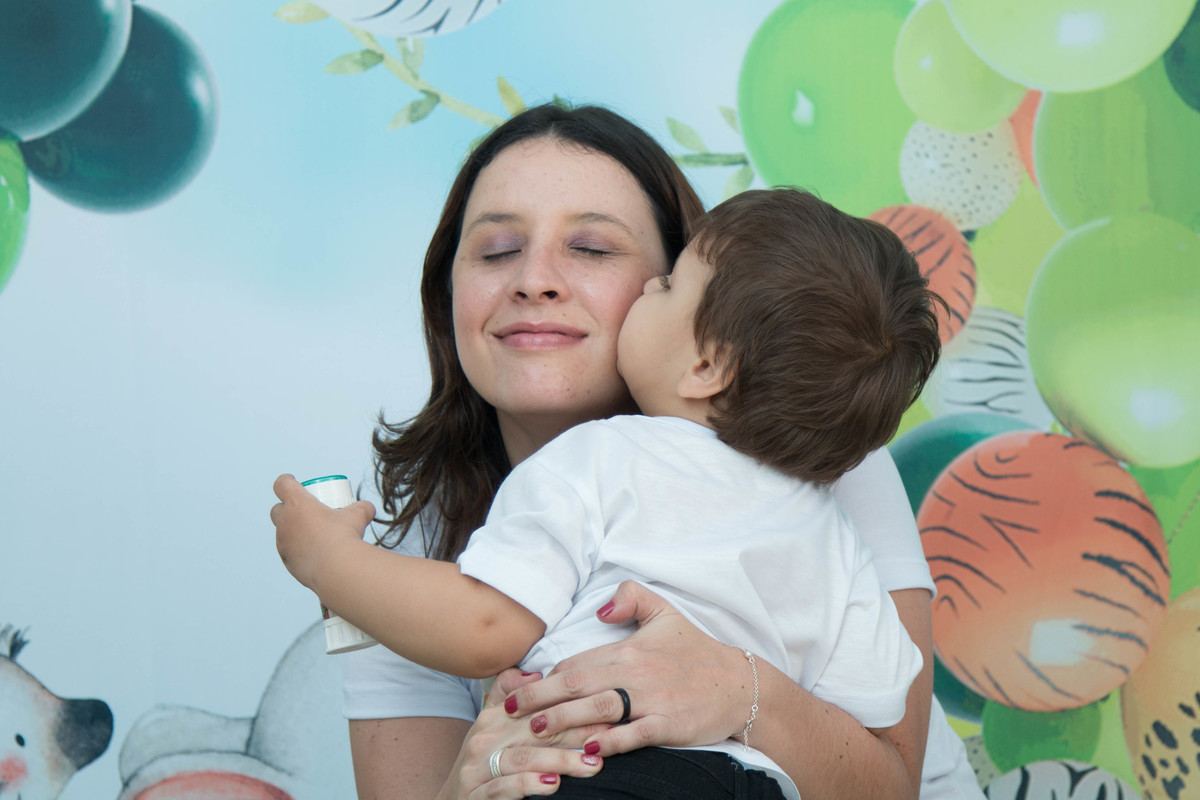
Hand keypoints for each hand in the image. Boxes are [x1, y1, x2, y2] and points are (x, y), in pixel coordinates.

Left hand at [269, 474, 374, 592]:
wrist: (337, 569)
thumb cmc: (344, 537)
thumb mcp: (358, 516)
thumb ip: (363, 508)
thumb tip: (368, 508)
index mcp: (297, 503)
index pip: (282, 484)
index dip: (286, 481)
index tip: (293, 482)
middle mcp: (285, 522)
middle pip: (277, 510)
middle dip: (287, 509)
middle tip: (306, 513)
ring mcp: (283, 543)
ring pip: (282, 533)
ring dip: (293, 532)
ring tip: (312, 536)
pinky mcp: (287, 562)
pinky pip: (289, 553)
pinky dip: (298, 551)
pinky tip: (313, 554)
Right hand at [437, 669, 604, 799]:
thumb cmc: (485, 765)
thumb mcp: (495, 729)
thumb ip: (511, 697)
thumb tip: (535, 673)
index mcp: (493, 717)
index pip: (538, 708)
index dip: (573, 708)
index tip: (606, 712)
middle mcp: (483, 739)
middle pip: (536, 730)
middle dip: (575, 732)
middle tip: (609, 737)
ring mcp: (476, 768)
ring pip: (523, 758)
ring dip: (561, 761)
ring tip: (592, 765)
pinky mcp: (474, 795)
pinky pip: (503, 787)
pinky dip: (529, 785)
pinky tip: (553, 784)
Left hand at [499, 581, 751, 756]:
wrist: (740, 684)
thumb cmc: (697, 651)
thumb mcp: (665, 612)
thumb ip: (631, 596)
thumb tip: (599, 609)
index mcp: (629, 649)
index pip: (578, 662)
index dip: (547, 676)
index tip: (521, 688)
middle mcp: (636, 673)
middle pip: (578, 684)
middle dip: (540, 697)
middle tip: (510, 709)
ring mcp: (653, 700)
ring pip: (599, 708)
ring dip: (564, 719)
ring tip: (535, 729)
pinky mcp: (670, 725)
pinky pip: (634, 735)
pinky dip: (610, 742)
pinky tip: (588, 749)